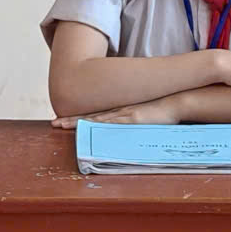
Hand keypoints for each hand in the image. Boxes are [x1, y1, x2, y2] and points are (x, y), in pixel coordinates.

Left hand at [54, 99, 182, 126]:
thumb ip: (134, 121)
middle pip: (90, 116)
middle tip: (53, 124)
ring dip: (77, 123)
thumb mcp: (144, 116)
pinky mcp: (133, 119)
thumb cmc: (163, 110)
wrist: (177, 101)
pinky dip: (98, 127)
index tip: (62, 121)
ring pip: (96, 120)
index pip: (95, 115)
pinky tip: (87, 129)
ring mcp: (124, 114)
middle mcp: (119, 111)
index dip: (78, 118)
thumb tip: (128, 129)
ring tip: (60, 126)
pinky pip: (112, 124)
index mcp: (120, 111)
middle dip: (70, 121)